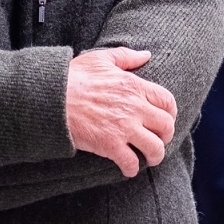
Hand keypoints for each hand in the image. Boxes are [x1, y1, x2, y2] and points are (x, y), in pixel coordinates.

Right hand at [65, 47, 177, 176]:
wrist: (52, 98)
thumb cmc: (74, 77)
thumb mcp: (101, 59)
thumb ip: (127, 56)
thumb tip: (146, 55)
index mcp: (134, 85)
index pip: (167, 101)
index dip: (171, 113)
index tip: (166, 119)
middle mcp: (134, 107)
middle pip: (166, 126)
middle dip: (166, 136)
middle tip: (159, 140)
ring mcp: (123, 127)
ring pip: (155, 148)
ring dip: (155, 156)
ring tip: (148, 158)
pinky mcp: (110, 145)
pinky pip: (131, 162)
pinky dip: (132, 169)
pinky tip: (128, 169)